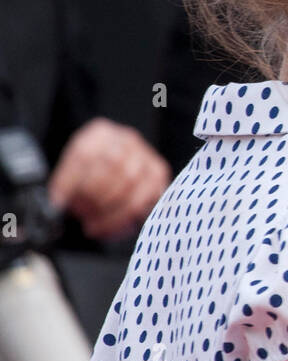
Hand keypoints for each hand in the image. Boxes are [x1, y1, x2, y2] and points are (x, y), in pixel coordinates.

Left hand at [48, 118, 170, 240]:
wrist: (113, 174)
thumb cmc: (91, 176)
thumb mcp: (72, 173)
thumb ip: (64, 185)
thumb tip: (56, 205)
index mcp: (100, 133)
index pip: (86, 154)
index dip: (72, 181)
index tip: (61, 202)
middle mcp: (127, 140)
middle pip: (113, 167)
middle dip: (94, 196)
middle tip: (81, 213)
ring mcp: (146, 157)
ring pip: (131, 184)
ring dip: (109, 211)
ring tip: (92, 223)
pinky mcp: (158, 177)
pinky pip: (144, 200)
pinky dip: (123, 218)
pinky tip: (108, 226)